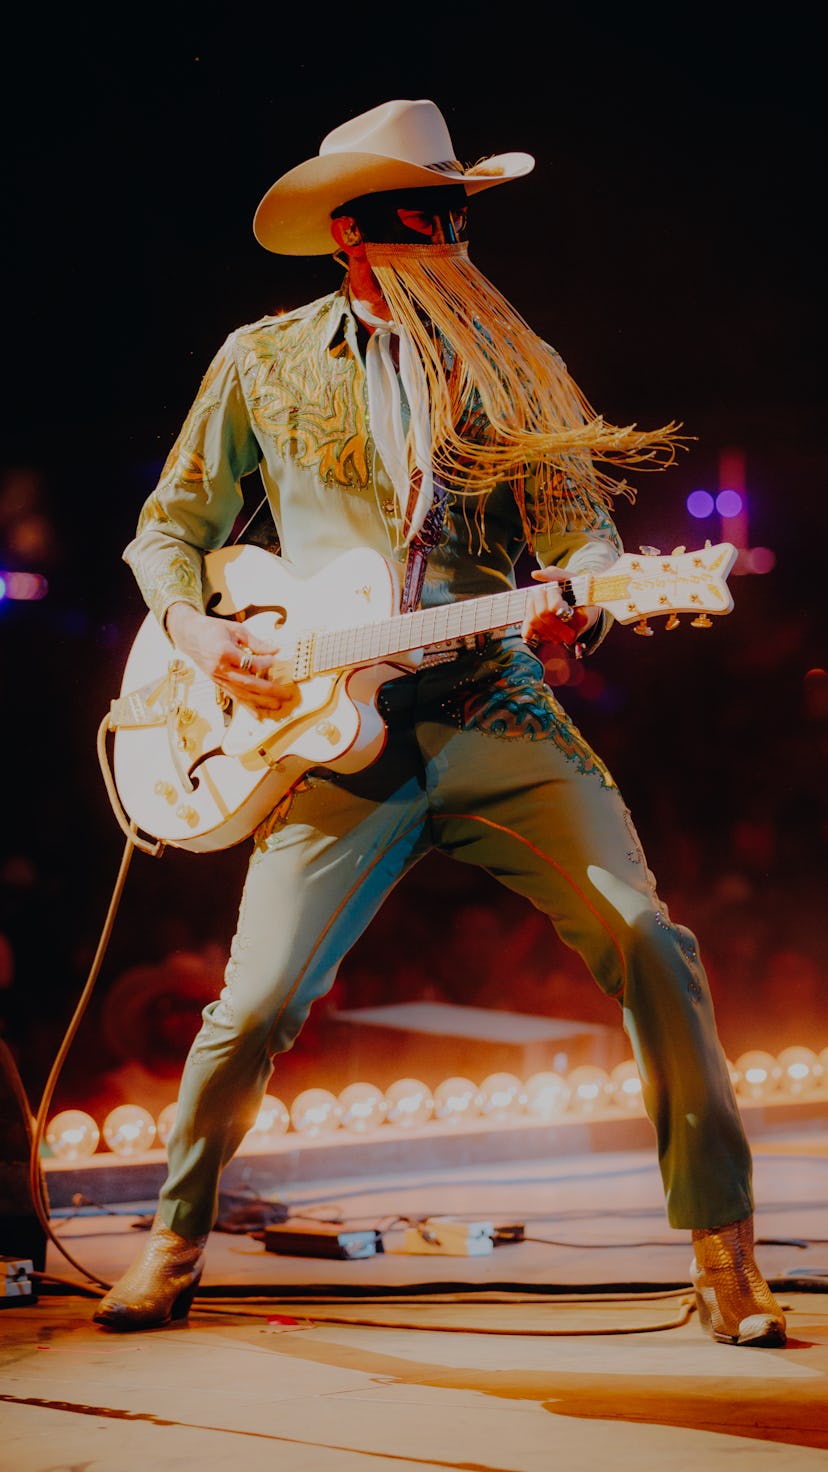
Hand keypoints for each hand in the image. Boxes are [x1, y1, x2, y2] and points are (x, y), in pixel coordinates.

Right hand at [166, 603, 299, 715]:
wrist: (189, 635)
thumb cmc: (212, 629)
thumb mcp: (235, 629)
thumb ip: (256, 642)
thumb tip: (275, 650)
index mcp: (224, 652)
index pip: (250, 663)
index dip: (265, 663)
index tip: (276, 659)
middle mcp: (220, 669)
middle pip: (248, 683)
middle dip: (269, 690)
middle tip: (286, 694)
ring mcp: (218, 678)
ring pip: (242, 694)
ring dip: (261, 702)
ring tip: (277, 706)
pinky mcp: (217, 683)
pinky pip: (233, 697)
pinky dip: (246, 707)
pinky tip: (257, 715)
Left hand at [521, 567, 595, 650]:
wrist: (585, 613)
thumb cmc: (579, 595)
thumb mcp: (573, 581)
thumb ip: (555, 575)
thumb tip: (535, 574)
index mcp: (581, 619)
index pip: (555, 607)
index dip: (553, 594)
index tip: (558, 590)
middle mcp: (569, 633)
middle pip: (542, 613)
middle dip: (540, 596)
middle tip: (545, 591)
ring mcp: (557, 639)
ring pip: (533, 621)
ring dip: (532, 605)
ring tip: (540, 599)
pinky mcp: (546, 640)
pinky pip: (528, 630)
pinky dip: (527, 617)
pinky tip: (534, 610)